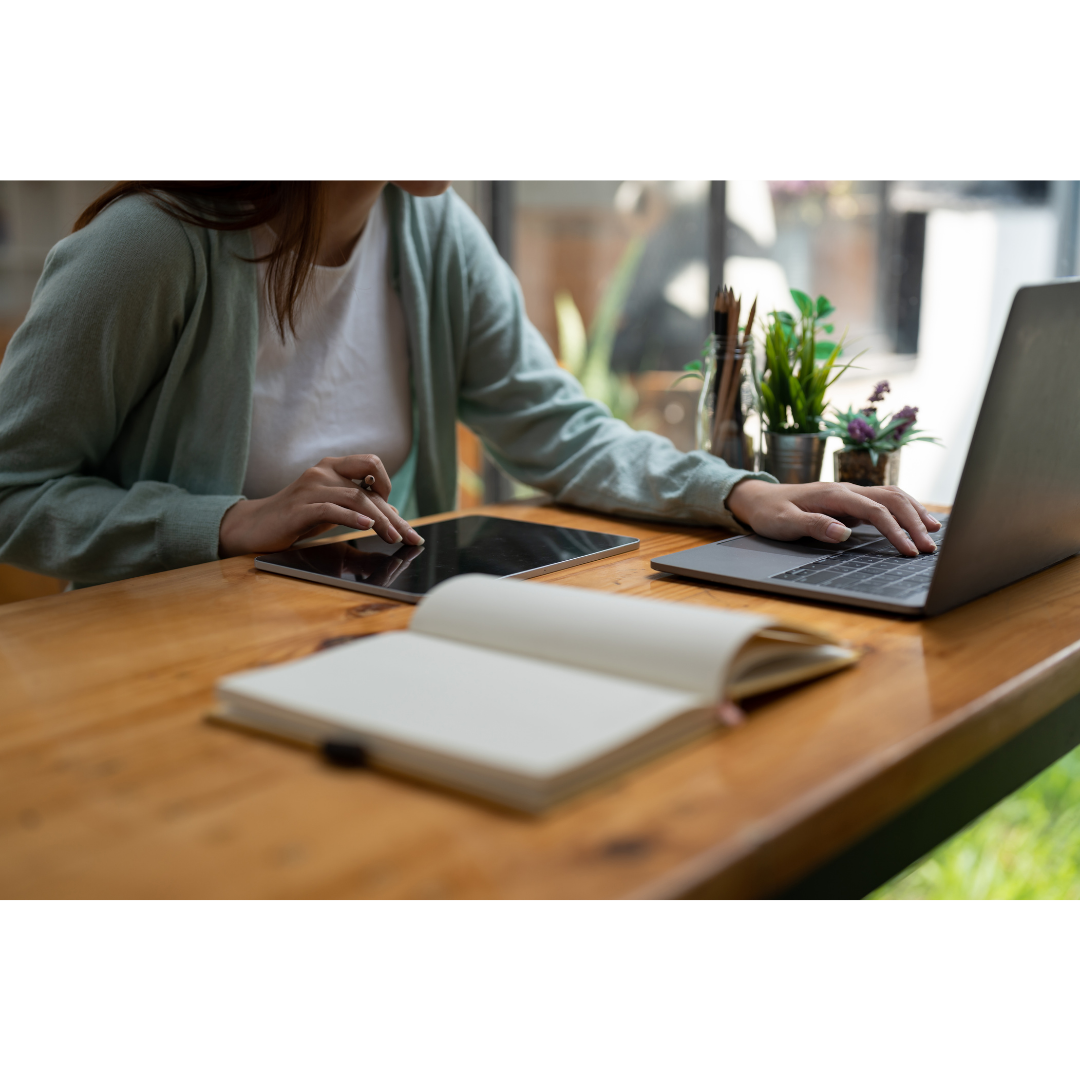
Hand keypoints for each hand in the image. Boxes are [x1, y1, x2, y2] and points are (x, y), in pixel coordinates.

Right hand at [219, 454, 423, 556]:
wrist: (255, 526)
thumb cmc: (297, 517)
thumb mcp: (333, 509)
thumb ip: (359, 507)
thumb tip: (393, 513)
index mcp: (333, 466)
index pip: (373, 470)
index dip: (391, 491)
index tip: (403, 520)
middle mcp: (323, 471)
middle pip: (368, 488)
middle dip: (393, 515)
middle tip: (411, 537)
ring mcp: (310, 488)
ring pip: (355, 498)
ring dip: (379, 521)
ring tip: (393, 538)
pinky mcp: (299, 508)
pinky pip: (331, 509)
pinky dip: (352, 518)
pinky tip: (367, 528)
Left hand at [726, 480, 940, 556]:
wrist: (760, 499)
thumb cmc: (771, 513)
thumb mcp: (784, 523)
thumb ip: (813, 525)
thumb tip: (843, 533)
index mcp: (834, 495)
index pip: (874, 510)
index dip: (895, 529)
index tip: (908, 550)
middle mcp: (847, 490)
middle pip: (891, 499)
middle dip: (914, 521)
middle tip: (930, 548)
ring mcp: (850, 494)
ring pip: (892, 496)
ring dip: (914, 512)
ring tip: (934, 533)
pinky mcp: (851, 502)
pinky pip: (884, 502)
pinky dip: (904, 510)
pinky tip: (917, 522)